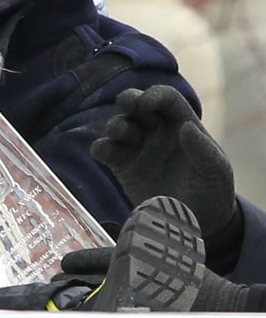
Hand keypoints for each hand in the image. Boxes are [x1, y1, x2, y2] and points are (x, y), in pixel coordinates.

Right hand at [90, 85, 235, 237]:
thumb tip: (187, 127)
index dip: (155, 95)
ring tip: (117, 133)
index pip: (167, 99)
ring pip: (120, 125)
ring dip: (116, 124)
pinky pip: (107, 151)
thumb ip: (203, 150)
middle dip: (129, 99)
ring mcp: (138, 147)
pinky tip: (101, 151)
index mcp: (182, 124)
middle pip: (137, 104)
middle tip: (126, 104)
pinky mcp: (123, 167)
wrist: (197, 222)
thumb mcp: (215, 171)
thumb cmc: (211, 190)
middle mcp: (157, 131)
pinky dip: (101, 148)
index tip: (146, 103)